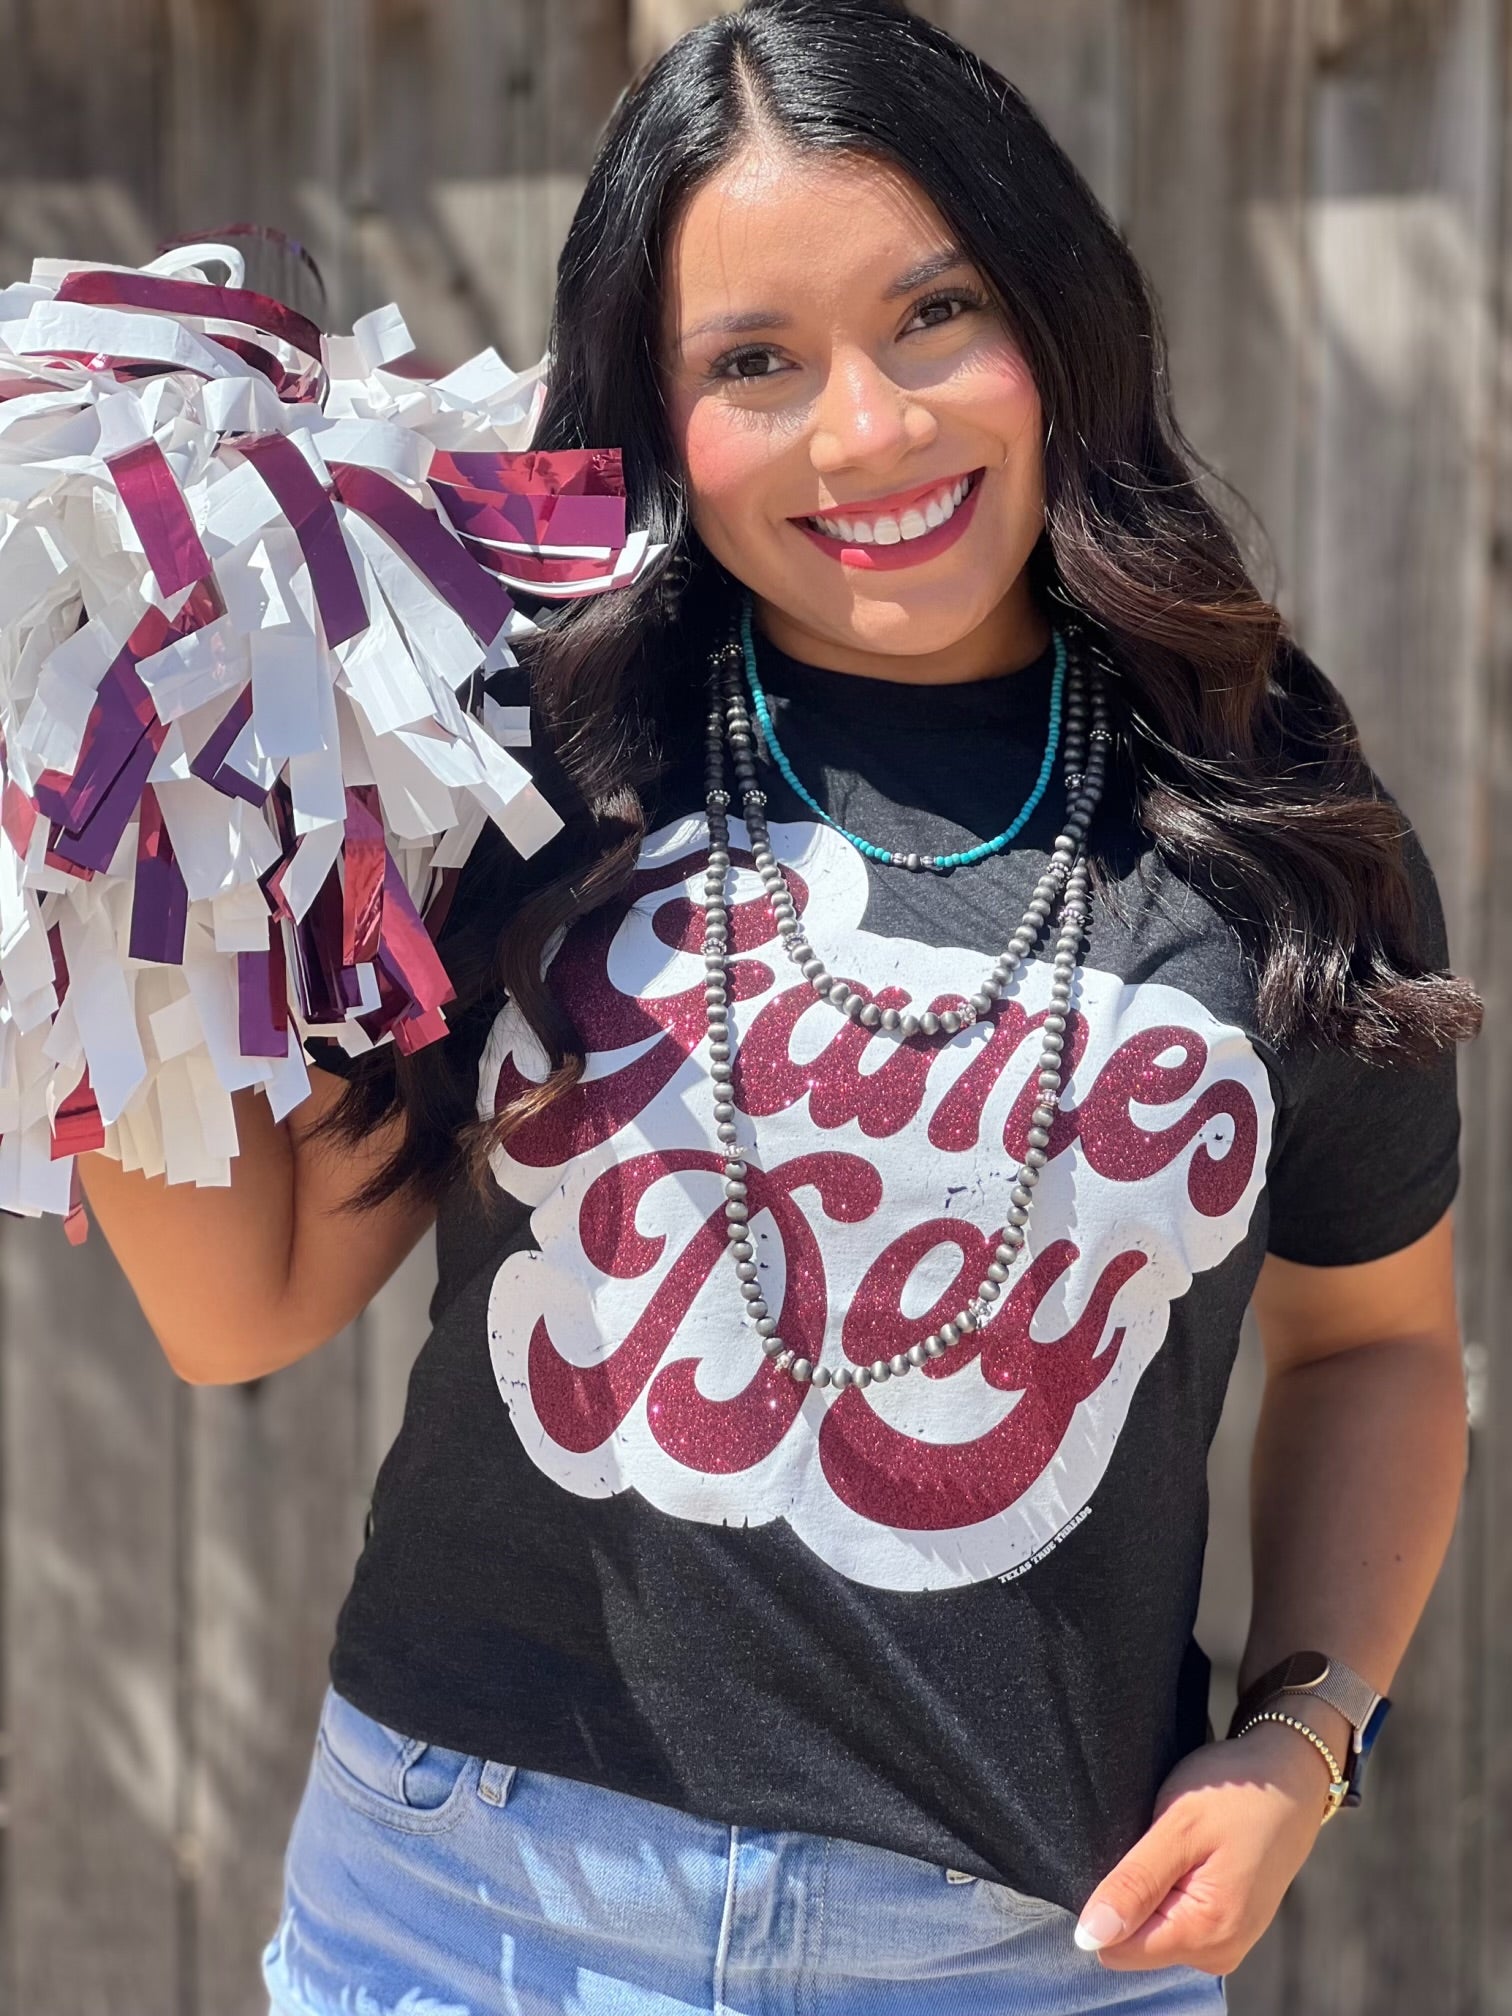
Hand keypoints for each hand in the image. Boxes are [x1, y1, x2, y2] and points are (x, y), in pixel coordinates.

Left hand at [1072, 1724, 1337, 1975]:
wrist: (1290, 1780)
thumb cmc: (1237, 1794)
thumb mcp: (1179, 1827)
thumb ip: (1135, 1884)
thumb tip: (1088, 1937)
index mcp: (1205, 1933)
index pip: (1117, 1949)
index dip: (1106, 1905)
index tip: (1129, 1857)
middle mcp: (1217, 1953)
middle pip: (1133, 1943)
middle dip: (1131, 1896)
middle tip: (1158, 1845)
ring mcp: (1224, 1943)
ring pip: (1152, 1931)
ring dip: (1150, 1890)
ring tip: (1174, 1847)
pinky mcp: (1225, 1928)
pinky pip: (1173, 1920)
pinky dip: (1168, 1889)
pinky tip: (1185, 1856)